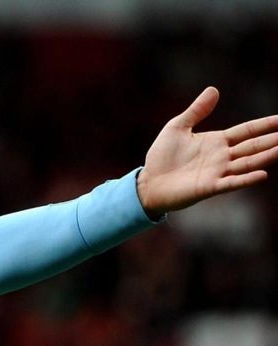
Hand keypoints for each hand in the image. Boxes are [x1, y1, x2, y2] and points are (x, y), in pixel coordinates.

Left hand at [137, 87, 277, 216]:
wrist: (148, 182)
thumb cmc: (161, 156)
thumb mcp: (177, 127)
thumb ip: (196, 110)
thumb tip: (214, 89)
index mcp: (217, 141)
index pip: (248, 131)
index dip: (266, 125)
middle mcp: (223, 156)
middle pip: (254, 146)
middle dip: (273, 140)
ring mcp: (218, 171)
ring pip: (248, 162)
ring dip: (266, 156)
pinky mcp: (209, 186)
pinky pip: (232, 182)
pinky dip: (246, 179)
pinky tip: (262, 174)